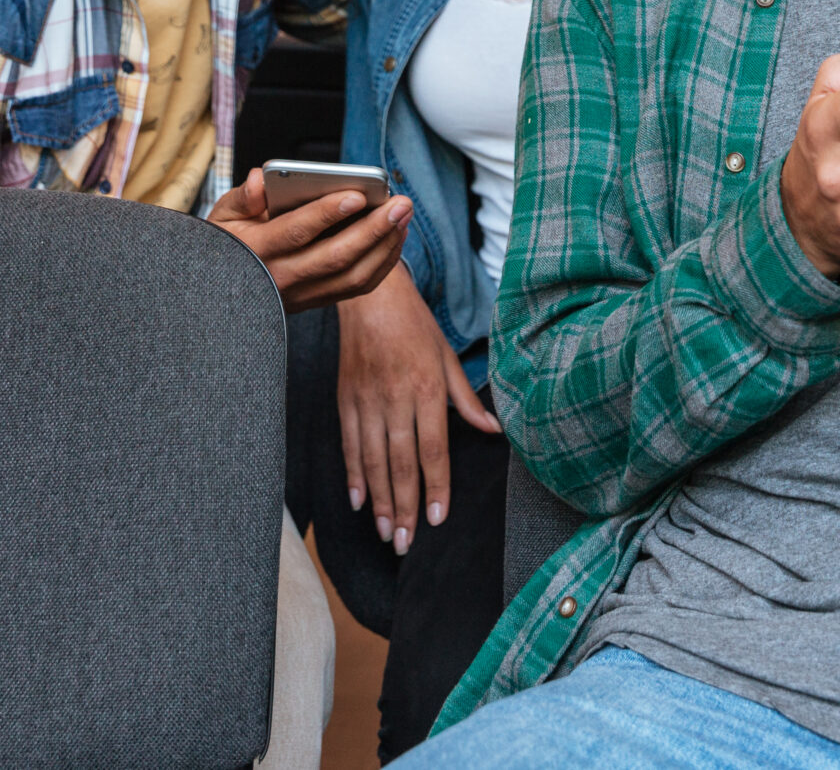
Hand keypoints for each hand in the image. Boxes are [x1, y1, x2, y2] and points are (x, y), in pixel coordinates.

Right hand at [209, 168, 411, 312]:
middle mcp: (280, 278)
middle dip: (373, 228)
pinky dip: (383, 262)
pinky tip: (396, 236)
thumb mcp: (221, 217)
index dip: (326, 213)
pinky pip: (358, 286)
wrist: (223, 292)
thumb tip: (261, 179)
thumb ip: (242, 197)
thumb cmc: (228, 243)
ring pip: (352, 275)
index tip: (356, 194)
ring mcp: (301, 295)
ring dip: (384, 245)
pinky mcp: (317, 302)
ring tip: (403, 215)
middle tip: (400, 203)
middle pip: (335, 256)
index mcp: (255, 251)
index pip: (296, 231)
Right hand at [336, 271, 500, 553]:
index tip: (436, 518)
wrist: (370, 297)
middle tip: (405, 543)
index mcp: (427, 389)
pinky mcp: (345, 400)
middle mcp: (396, 399)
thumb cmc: (415, 325)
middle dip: (404, 506)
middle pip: (401, 462)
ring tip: (385, 532)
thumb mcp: (448, 356)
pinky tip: (359, 501)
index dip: (435, 485)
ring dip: (379, 499)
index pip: (433, 448)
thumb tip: (494, 430)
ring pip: (372, 460)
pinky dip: (353, 475)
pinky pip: (349, 444)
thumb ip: (467, 399)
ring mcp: (367, 401)